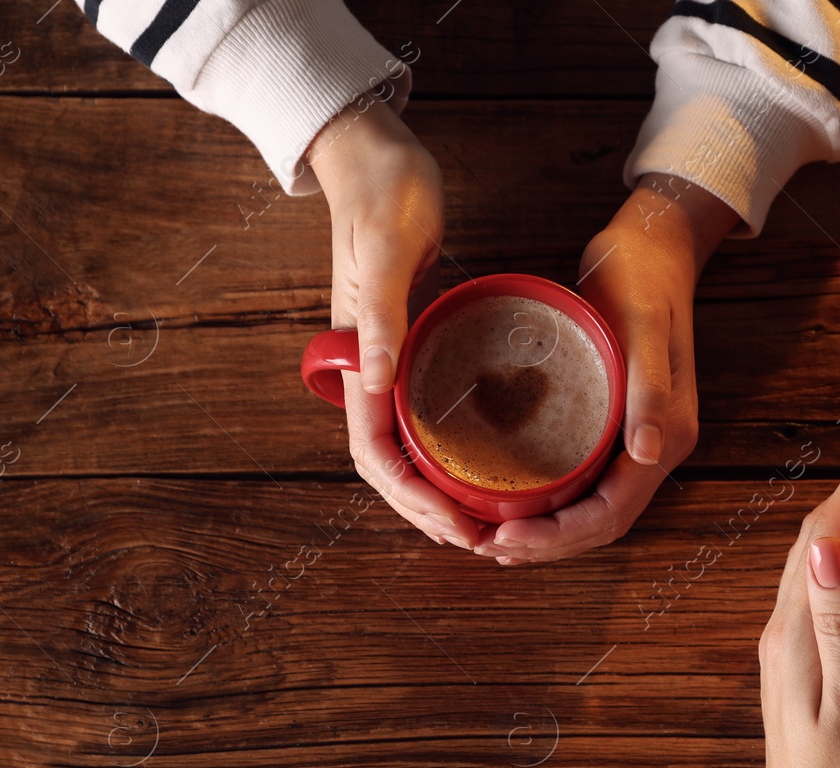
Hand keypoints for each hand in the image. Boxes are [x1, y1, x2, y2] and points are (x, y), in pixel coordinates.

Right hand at [308, 93, 480, 548]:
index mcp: (357, 355)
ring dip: (437, 490)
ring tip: (482, 522)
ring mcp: (389, 360)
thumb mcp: (388, 250)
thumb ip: (381, 316)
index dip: (412, 498)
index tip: (454, 525)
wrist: (375, 155)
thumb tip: (375, 381)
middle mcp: (368, 368)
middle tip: (480, 541)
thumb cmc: (382, 193)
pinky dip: (448, 451)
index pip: (374, 452)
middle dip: (428, 510)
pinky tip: (482, 466)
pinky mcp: (412, 346)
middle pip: (389, 465)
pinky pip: (426, 416)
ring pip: (406, 447)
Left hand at [472, 175, 738, 562]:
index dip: (560, 536)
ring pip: (592, 508)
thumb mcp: (641, 326)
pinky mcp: (618, 423)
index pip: (612, 512)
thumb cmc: (643, 277)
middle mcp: (655, 446)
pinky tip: (515, 504)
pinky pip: (585, 481)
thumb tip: (646, 454)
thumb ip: (648, 390)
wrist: (655, 244)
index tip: (507, 537)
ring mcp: (639, 438)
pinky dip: (551, 503)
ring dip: (546, 533)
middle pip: (600, 522)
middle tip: (486, 544)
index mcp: (666, 435)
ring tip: (493, 537)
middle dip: (545, 544)